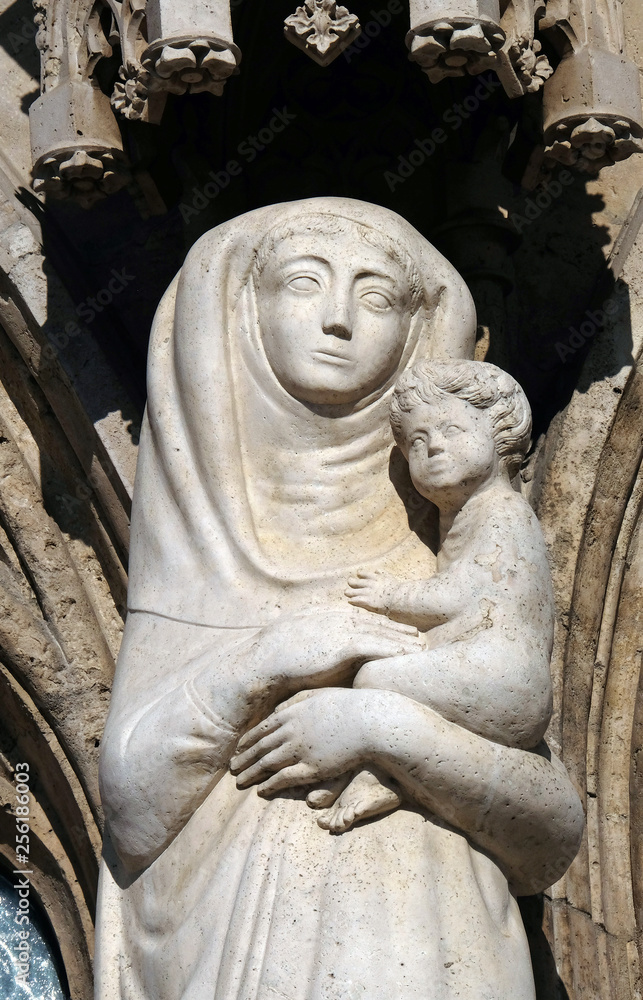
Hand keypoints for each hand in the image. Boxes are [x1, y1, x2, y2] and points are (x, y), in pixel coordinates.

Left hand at [230, 689, 371, 795]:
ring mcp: (300, 750)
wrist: (369, 721)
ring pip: (266, 763)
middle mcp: (291, 731)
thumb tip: (282, 707)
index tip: (239, 748)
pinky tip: (261, 791)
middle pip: (260, 747)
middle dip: (244, 758)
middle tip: (232, 767)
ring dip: (250, 773)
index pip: (263, 729)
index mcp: (292, 713)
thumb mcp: (319, 696)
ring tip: (239, 781)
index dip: (249, 740)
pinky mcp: (311, 768)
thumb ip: (298, 701)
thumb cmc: (349, 707)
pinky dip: (269, 785)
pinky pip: (284, 778)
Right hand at [254, 606, 422, 696]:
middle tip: (417, 635)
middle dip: (397, 628)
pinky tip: (407, 655)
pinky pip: (375, 645)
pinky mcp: (342, 644)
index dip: (381, 623)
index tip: (395, 627)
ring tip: (420, 646)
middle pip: (375, 622)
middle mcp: (337, 618)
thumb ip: (316, 637)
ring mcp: (340, 629)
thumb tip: (326, 648)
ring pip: (379, 632)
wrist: (265, 659)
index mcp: (327, 615)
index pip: (360, 617)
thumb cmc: (277, 655)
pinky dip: (393, 648)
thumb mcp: (299, 638)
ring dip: (401, 639)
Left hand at [345, 570, 396, 614]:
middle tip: (349, 581)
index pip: (364, 574)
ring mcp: (367, 593)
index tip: (358, 574)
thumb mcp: (389, 578)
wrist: (398, 598)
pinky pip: (356, 600)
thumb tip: (377, 570)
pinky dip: (353, 600)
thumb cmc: (396, 589)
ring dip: (349, 592)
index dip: (360, 574)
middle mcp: (369, 584)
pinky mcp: (367, 601)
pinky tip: (350, 601)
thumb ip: (382, 574)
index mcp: (376, 578)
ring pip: (353, 592)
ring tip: (346, 592)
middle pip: (356, 582)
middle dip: (352, 582)